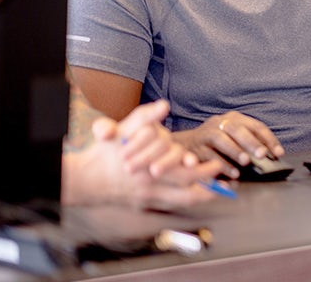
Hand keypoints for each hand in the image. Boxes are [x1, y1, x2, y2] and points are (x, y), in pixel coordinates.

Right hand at [63, 100, 225, 209]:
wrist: (85, 180)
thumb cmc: (105, 152)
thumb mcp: (121, 130)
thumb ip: (143, 117)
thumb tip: (164, 105)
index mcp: (146, 168)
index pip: (181, 173)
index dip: (201, 171)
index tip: (217, 164)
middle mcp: (149, 186)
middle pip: (187, 190)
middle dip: (208, 182)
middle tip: (224, 174)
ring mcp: (148, 198)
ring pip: (183, 201)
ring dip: (204, 194)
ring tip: (222, 187)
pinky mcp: (146, 204)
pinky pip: (175, 203)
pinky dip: (191, 198)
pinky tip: (205, 191)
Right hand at [174, 111, 284, 177]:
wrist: (185, 145)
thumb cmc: (217, 144)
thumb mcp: (234, 138)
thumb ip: (250, 145)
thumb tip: (270, 158)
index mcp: (235, 119)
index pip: (255, 126)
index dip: (268, 139)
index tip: (278, 153)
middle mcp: (220, 123)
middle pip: (237, 130)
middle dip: (251, 142)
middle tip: (262, 154)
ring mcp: (206, 134)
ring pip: (221, 139)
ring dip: (235, 151)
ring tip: (246, 163)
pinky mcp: (196, 147)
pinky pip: (209, 155)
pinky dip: (221, 165)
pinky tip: (232, 174)